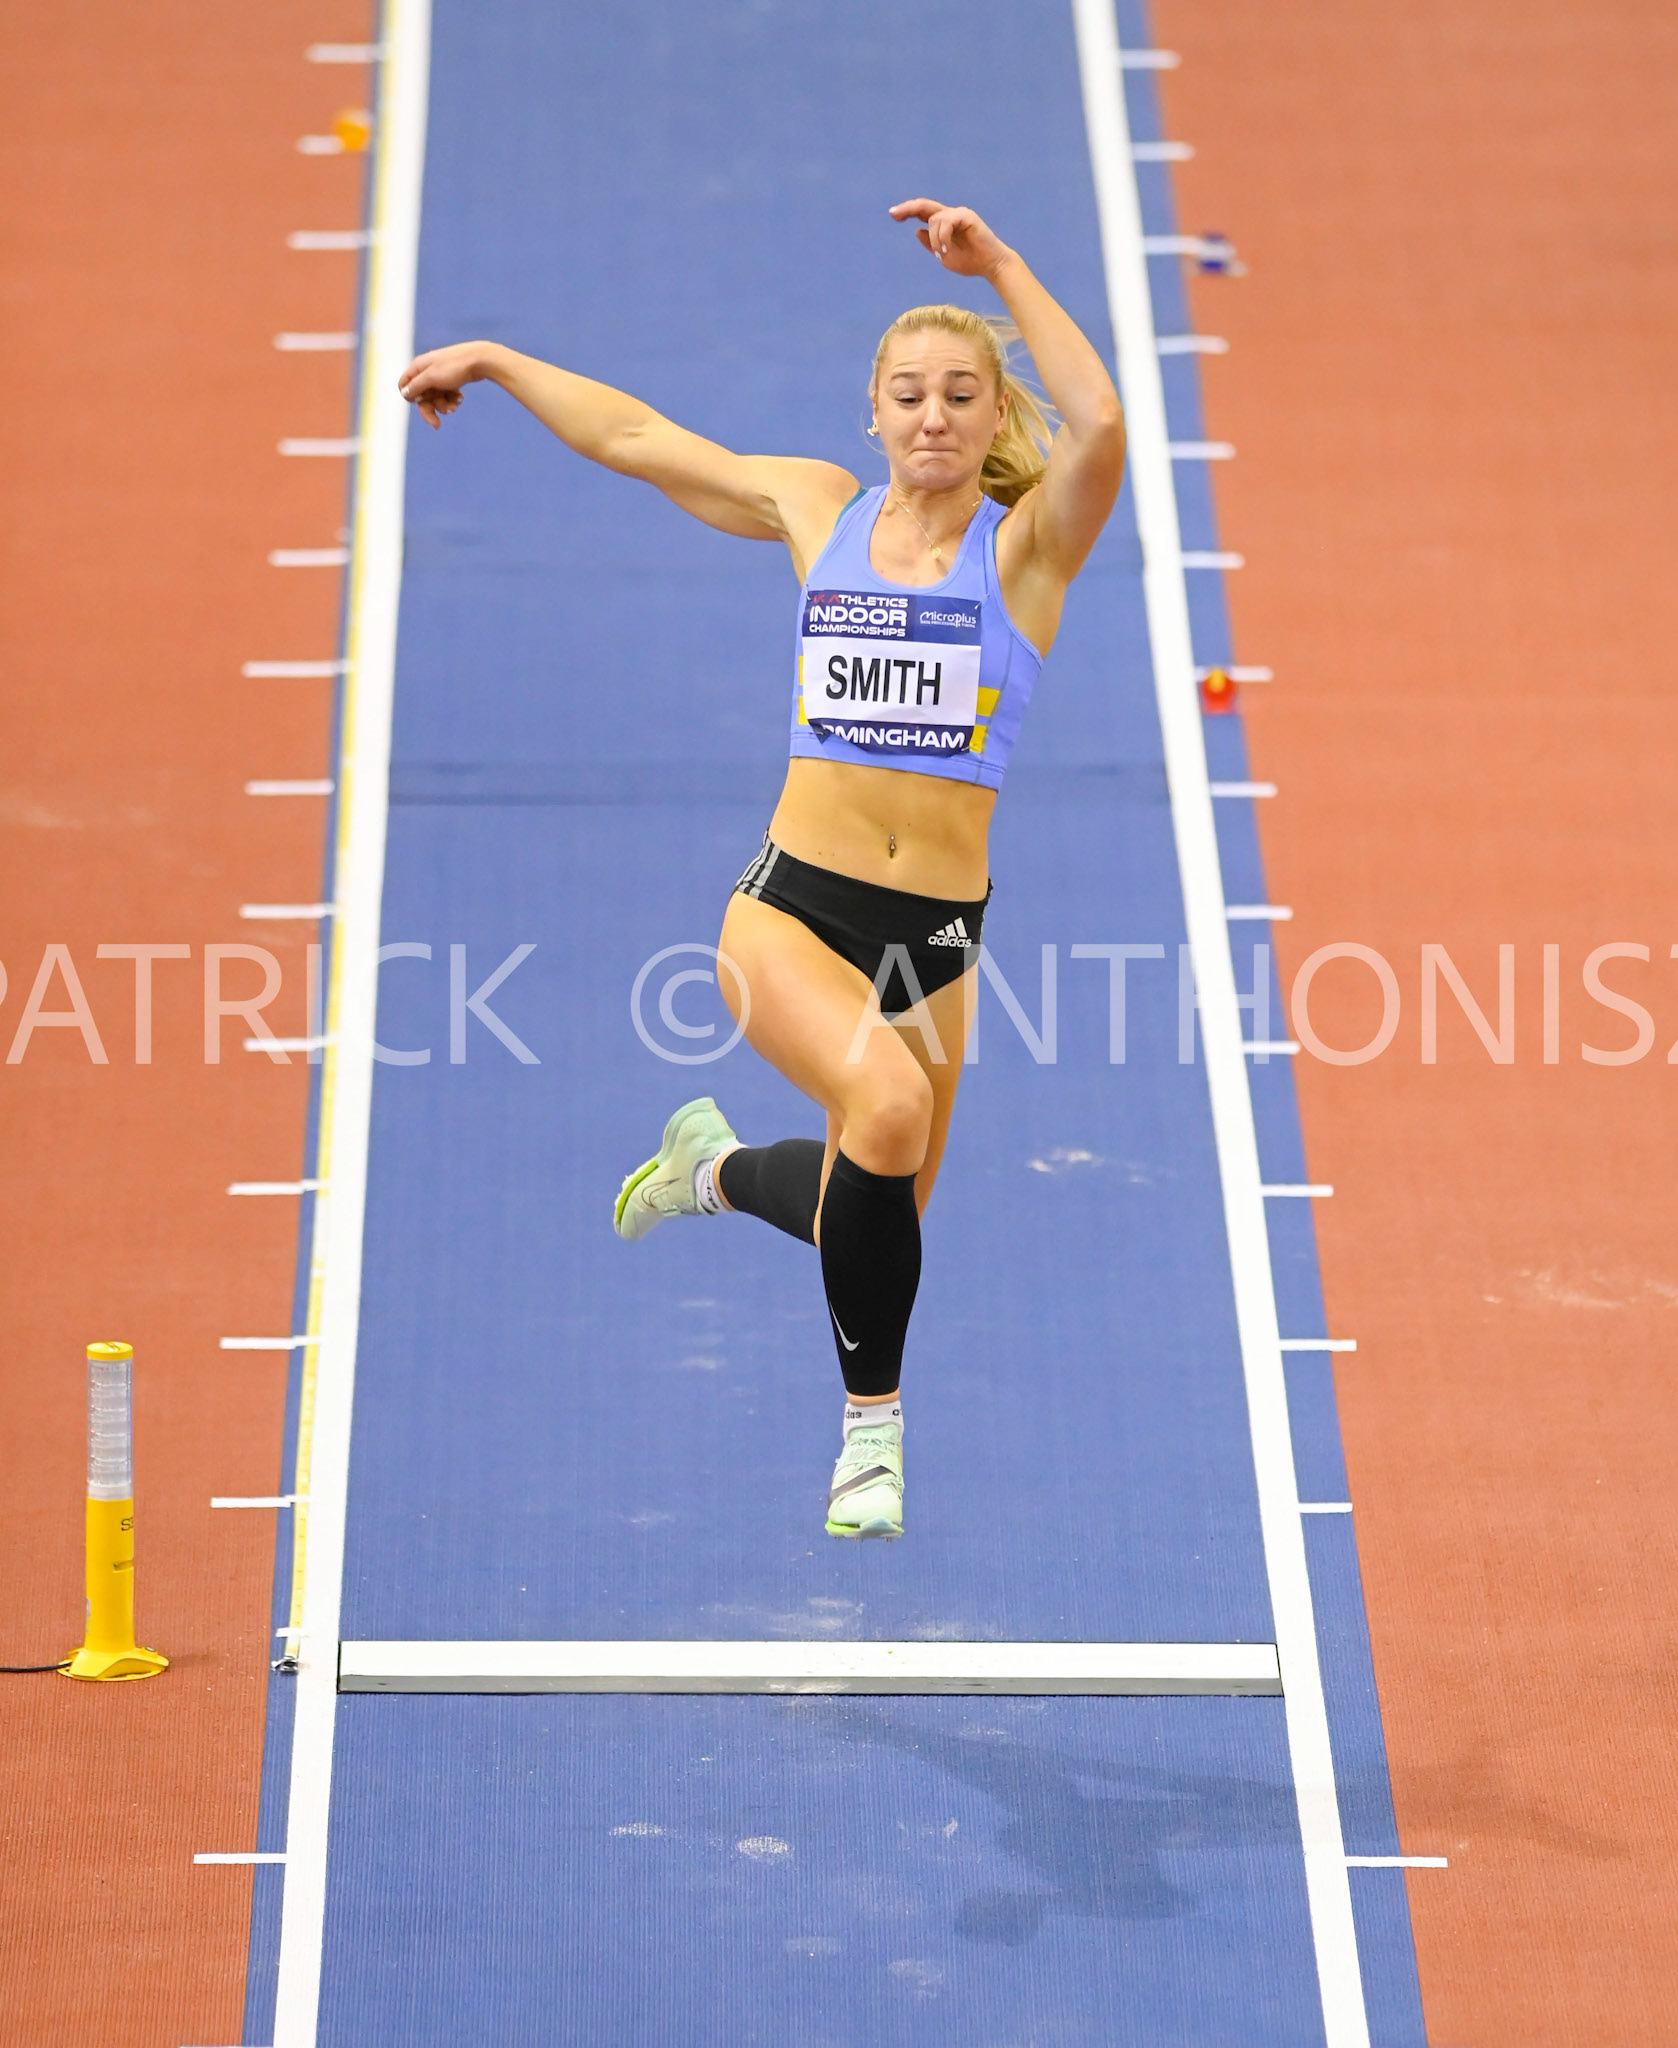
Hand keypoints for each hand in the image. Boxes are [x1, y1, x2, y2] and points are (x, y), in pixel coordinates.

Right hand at [397, 341, 498, 427]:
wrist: (480, 360)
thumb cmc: (454, 367)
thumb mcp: (432, 377)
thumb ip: (416, 386)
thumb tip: (404, 393)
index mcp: (418, 367)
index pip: (405, 385)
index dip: (411, 397)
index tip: (421, 402)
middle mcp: (427, 371)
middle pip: (421, 396)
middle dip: (430, 409)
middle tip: (437, 424)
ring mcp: (439, 376)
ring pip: (435, 398)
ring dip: (444, 406)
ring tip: (454, 406)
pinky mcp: (451, 380)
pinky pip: (447, 395)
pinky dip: (452, 399)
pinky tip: (460, 398)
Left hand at [888, 199, 1014, 279]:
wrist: (992, 266)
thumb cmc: (971, 263)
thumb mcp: (944, 256)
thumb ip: (930, 244)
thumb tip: (917, 230)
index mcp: (944, 224)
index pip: (922, 213)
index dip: (907, 211)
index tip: (893, 215)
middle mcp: (950, 215)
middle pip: (924, 205)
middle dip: (908, 208)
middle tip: (893, 214)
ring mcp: (959, 213)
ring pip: (934, 220)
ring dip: (934, 240)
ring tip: (943, 254)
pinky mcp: (967, 216)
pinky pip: (946, 222)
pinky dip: (942, 237)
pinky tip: (946, 250)